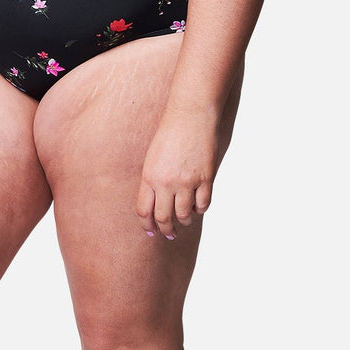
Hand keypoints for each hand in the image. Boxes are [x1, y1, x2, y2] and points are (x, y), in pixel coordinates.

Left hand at [135, 114, 220, 239]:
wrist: (191, 114)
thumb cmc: (171, 133)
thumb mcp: (153, 157)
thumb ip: (153, 180)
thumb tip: (157, 203)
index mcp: (149, 176)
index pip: (144, 211)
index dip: (148, 225)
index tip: (151, 232)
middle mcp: (166, 182)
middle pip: (163, 218)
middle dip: (166, 230)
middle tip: (170, 234)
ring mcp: (186, 181)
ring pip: (184, 215)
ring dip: (185, 221)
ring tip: (186, 221)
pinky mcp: (205, 178)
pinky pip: (203, 204)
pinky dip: (200, 209)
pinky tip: (198, 207)